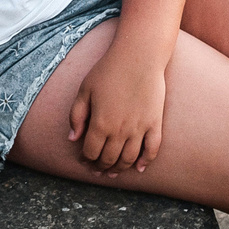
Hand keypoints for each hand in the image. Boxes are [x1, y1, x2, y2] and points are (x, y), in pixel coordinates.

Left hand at [68, 46, 166, 174]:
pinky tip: (139, 168)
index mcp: (100, 123)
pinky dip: (146, 162)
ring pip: (129, 159)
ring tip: (113, 172)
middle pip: (109, 159)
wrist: (139, 56)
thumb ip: (76, 116)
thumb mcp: (84, 90)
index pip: (91, 152)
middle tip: (97, 169)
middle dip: (101, 167)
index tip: (84, 160)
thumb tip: (73, 139)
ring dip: (120, 168)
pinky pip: (152, 149)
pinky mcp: (155, 123)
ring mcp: (139, 128)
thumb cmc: (108, 70)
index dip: (86, 160)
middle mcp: (120, 130)